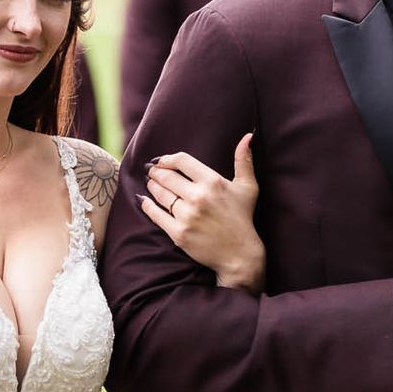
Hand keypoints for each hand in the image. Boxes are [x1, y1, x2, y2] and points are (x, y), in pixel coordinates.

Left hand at [142, 135, 264, 291]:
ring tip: (150, 183)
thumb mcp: (248, 187)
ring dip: (152, 186)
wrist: (239, 255)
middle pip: (166, 176)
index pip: (181, 160)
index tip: (162, 161)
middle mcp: (198, 197)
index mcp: (213, 182)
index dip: (167, 158)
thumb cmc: (243, 218)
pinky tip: (144, 200)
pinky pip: (155, 214)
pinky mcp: (178, 233)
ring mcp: (187, 216)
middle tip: (152, 171)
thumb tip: (248, 136)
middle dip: (156, 172)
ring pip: (160, 194)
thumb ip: (244, 160)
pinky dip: (147, 205)